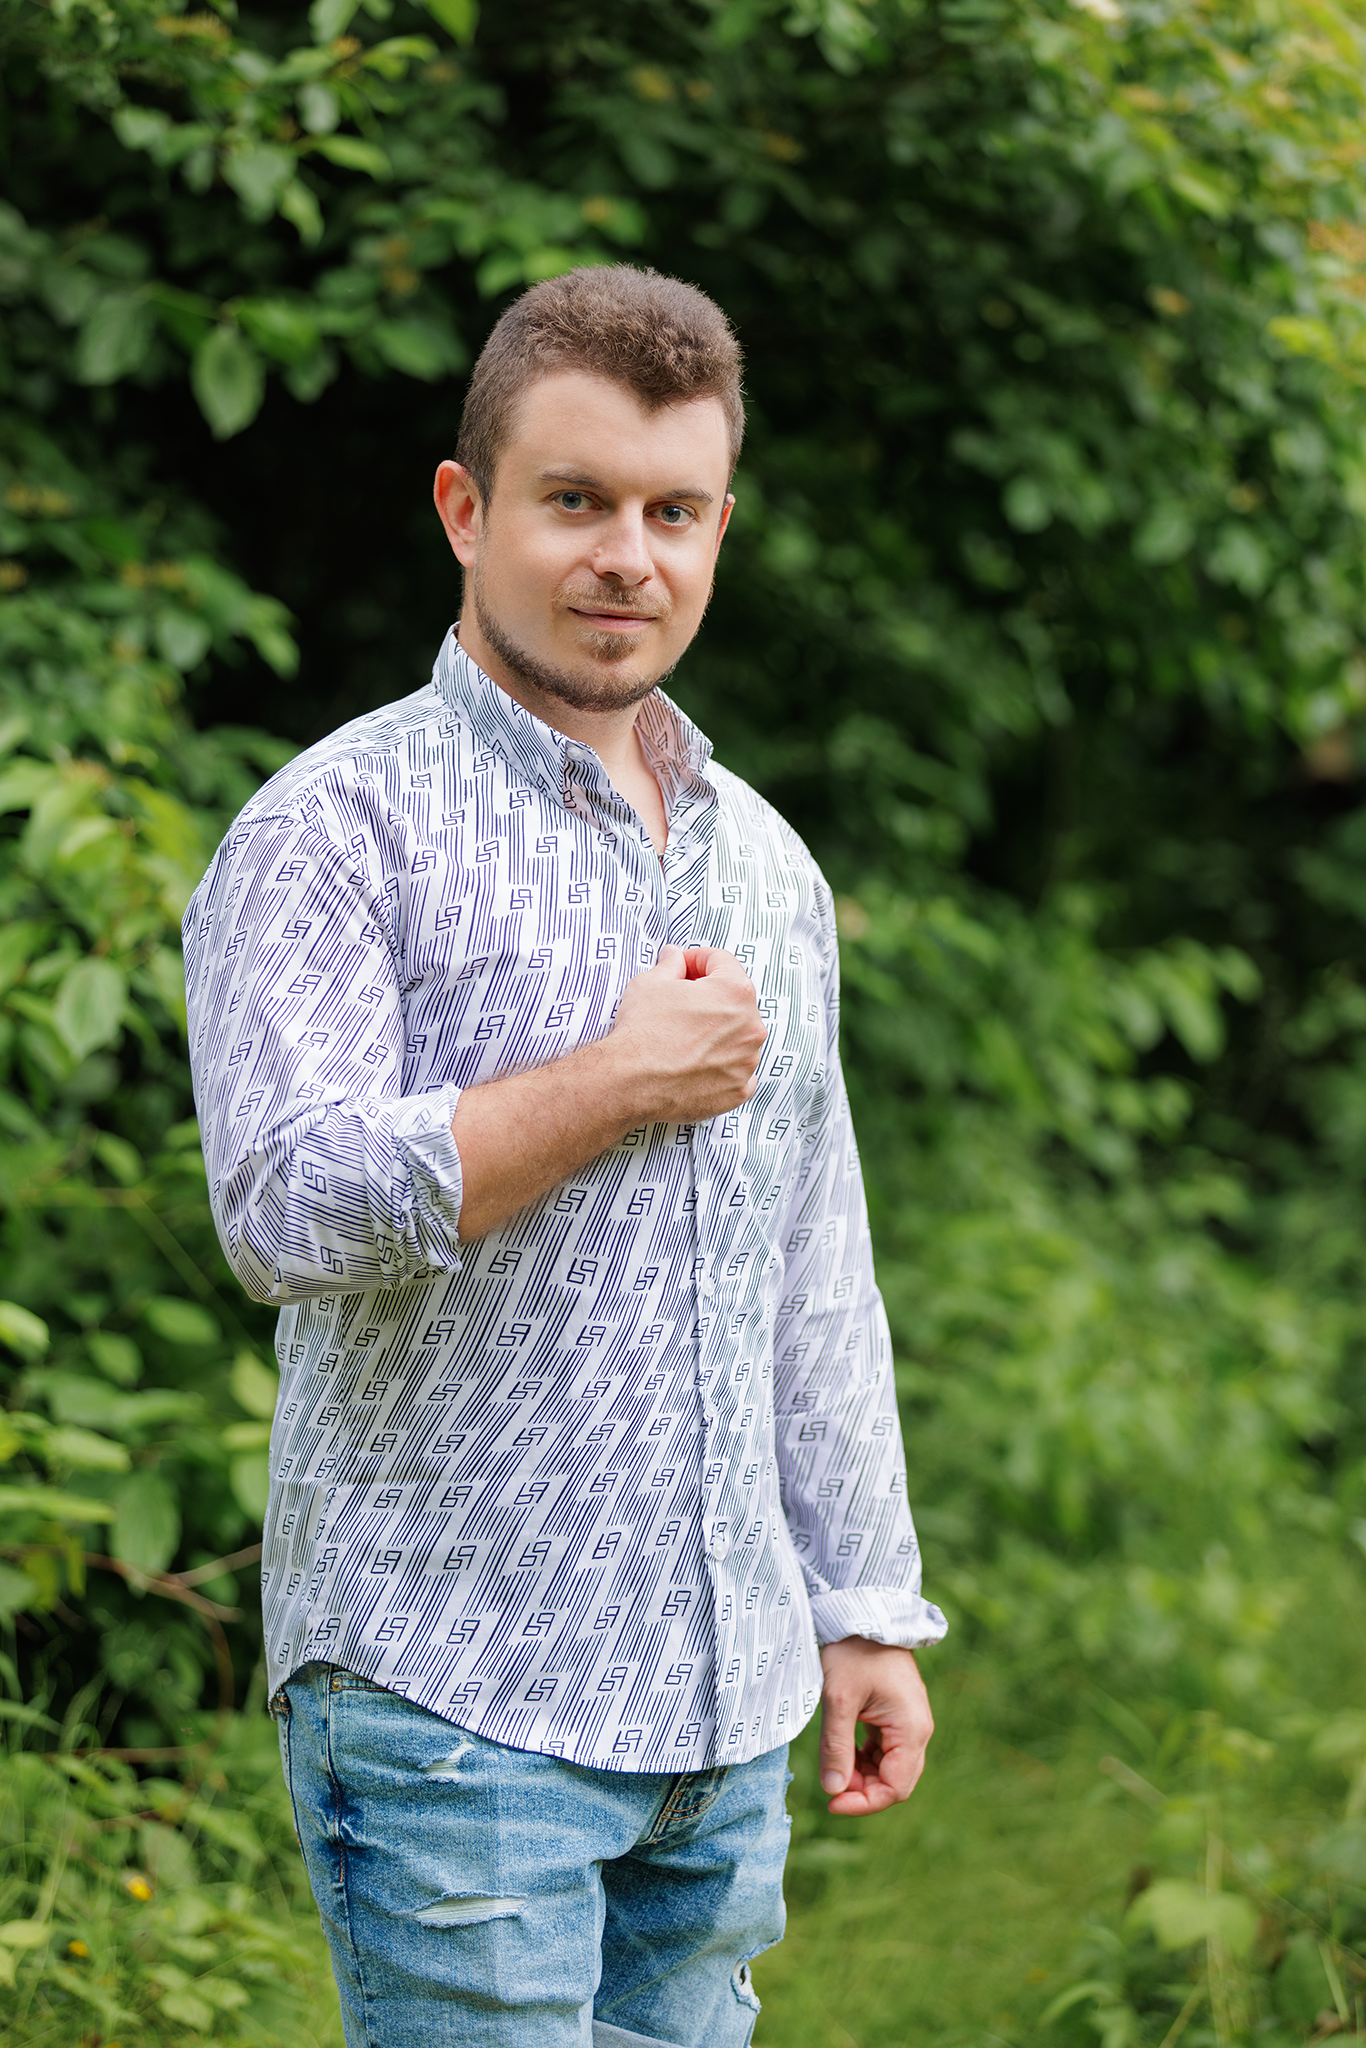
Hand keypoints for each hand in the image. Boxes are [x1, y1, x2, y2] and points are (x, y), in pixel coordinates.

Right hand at [600, 944, 766, 1123]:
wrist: (629, 1082)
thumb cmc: (641, 1031)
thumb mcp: (650, 983)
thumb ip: (671, 965)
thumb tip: (674, 957)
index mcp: (735, 991)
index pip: (723, 962)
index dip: (697, 960)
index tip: (682, 967)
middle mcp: (751, 1026)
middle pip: (735, 1000)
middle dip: (710, 996)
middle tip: (681, 1002)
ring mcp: (747, 1062)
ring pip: (738, 1037)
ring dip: (719, 1031)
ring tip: (686, 1035)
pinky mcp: (738, 1090)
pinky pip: (737, 1071)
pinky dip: (721, 1066)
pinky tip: (696, 1063)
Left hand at [817, 1637, 932, 1815]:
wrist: (864, 1611)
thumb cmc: (852, 1650)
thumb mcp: (838, 1699)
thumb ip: (836, 1747)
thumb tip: (833, 1791)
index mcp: (911, 1729)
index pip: (895, 1788)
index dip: (864, 1803)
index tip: (832, 1802)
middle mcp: (918, 1729)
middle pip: (896, 1781)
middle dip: (863, 1791)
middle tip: (830, 1786)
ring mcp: (910, 1721)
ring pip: (890, 1767)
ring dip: (863, 1775)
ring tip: (834, 1765)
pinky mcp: (897, 1714)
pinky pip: (886, 1750)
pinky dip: (865, 1758)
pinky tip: (844, 1752)